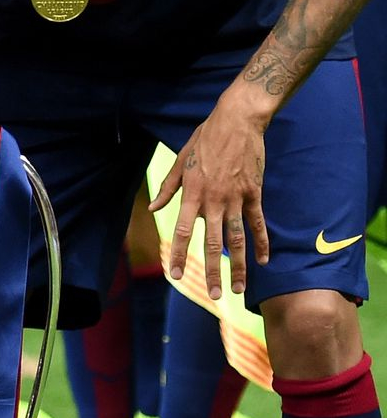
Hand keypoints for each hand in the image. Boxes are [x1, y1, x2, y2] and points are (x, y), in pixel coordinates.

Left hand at [150, 94, 270, 299]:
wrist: (236, 121)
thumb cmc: (204, 140)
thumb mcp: (180, 161)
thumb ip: (168, 188)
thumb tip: (153, 210)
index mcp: (192, 192)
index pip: (183, 231)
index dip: (179, 254)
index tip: (176, 275)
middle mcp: (213, 199)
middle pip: (212, 242)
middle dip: (212, 270)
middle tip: (213, 295)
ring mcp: (236, 197)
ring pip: (237, 238)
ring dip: (238, 265)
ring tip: (237, 288)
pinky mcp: (254, 193)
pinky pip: (258, 223)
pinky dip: (262, 243)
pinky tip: (264, 261)